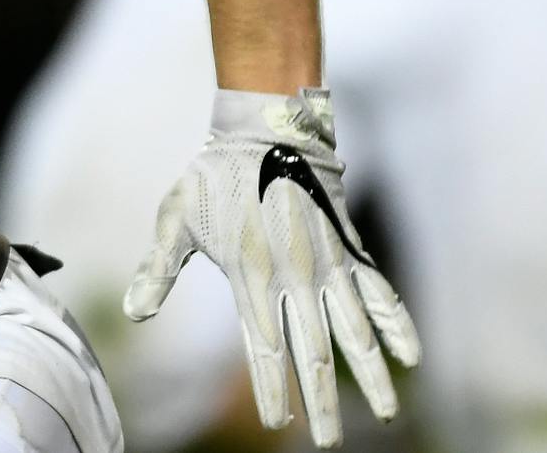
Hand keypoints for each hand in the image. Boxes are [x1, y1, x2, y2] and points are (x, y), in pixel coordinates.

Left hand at [125, 88, 420, 447]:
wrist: (269, 126)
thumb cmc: (215, 175)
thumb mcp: (175, 216)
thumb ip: (158, 267)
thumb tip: (134, 312)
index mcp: (250, 275)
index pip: (265, 348)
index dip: (272, 389)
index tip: (278, 424)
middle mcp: (295, 276)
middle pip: (314, 352)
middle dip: (321, 403)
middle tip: (328, 443)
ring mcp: (328, 264)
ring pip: (355, 331)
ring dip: (370, 376)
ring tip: (382, 415)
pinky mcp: (350, 250)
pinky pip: (380, 293)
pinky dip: (398, 324)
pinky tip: (412, 358)